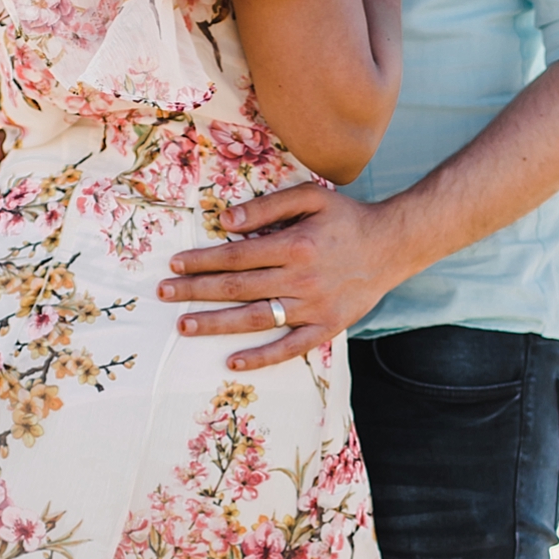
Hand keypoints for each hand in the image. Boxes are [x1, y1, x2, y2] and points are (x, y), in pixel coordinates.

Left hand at [160, 185, 404, 369]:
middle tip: (164, 294)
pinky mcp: (327, 327)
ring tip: (183, 326)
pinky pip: (290, 347)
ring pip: (256, 319)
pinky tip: (233, 361)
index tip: (176, 265)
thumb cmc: (347, 218)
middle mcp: (301, 278)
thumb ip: (268, 206)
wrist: (393, 245)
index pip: (237, 255)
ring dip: (216, 323)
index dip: (203, 261)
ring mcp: (314, 306)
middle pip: (238, 288)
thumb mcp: (311, 197)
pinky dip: (262, 357)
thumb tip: (227, 220)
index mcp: (295, 245)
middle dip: (196, 291)